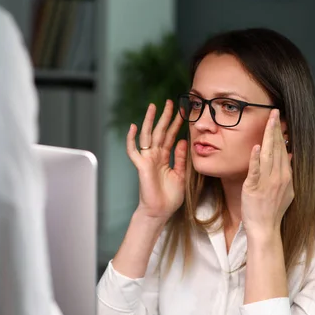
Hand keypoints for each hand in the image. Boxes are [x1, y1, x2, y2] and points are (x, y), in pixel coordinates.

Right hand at [126, 100, 187, 221]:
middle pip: (160, 132)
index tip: (183, 113)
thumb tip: (183, 141)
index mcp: (164, 158)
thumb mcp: (181, 175)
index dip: (176, 125)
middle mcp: (155, 156)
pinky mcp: (141, 166)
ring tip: (153, 107)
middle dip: (165, 117)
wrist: (160, 212)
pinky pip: (134, 151)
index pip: (171, 137)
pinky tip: (132, 127)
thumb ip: (181, 158)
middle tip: (171, 103)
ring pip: (147, 136)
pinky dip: (131, 139)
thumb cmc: (169, 197)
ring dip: (150, 121)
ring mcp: (147, 160)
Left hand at [241, 109, 293, 238]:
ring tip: (269, 121)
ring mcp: (267, 182)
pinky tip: (257, 146)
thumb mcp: (286, 190)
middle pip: (278, 148)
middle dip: (276, 129)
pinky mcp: (254, 188)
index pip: (283, 149)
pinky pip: (256, 170)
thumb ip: (286, 172)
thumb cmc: (272, 210)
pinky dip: (256, 158)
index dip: (280, 133)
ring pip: (269, 155)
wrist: (265, 228)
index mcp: (286, 176)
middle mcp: (279, 177)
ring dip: (269, 137)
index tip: (278, 119)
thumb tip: (288, 155)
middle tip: (274, 111)